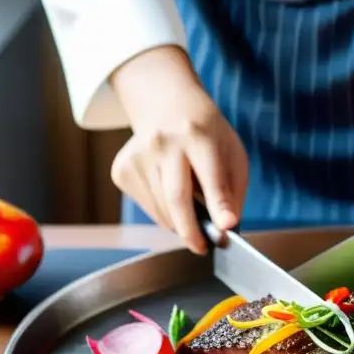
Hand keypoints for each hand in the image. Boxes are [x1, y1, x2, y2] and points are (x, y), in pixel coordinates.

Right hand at [110, 47, 248, 253]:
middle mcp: (162, 143)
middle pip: (176, 199)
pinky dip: (164, 213)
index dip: (218, 205)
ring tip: (191, 206)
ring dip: (180, 222)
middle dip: (192, 231)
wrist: (167, 105)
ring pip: (161, 211)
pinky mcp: (122, 170)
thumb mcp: (231, 153)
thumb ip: (232, 191)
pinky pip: (148, 209)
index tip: (226, 228)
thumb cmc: (206, 135)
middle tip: (202, 248)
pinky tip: (169, 191)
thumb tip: (226, 227)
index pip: (209, 177)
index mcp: (196, 135)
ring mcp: (137, 156)